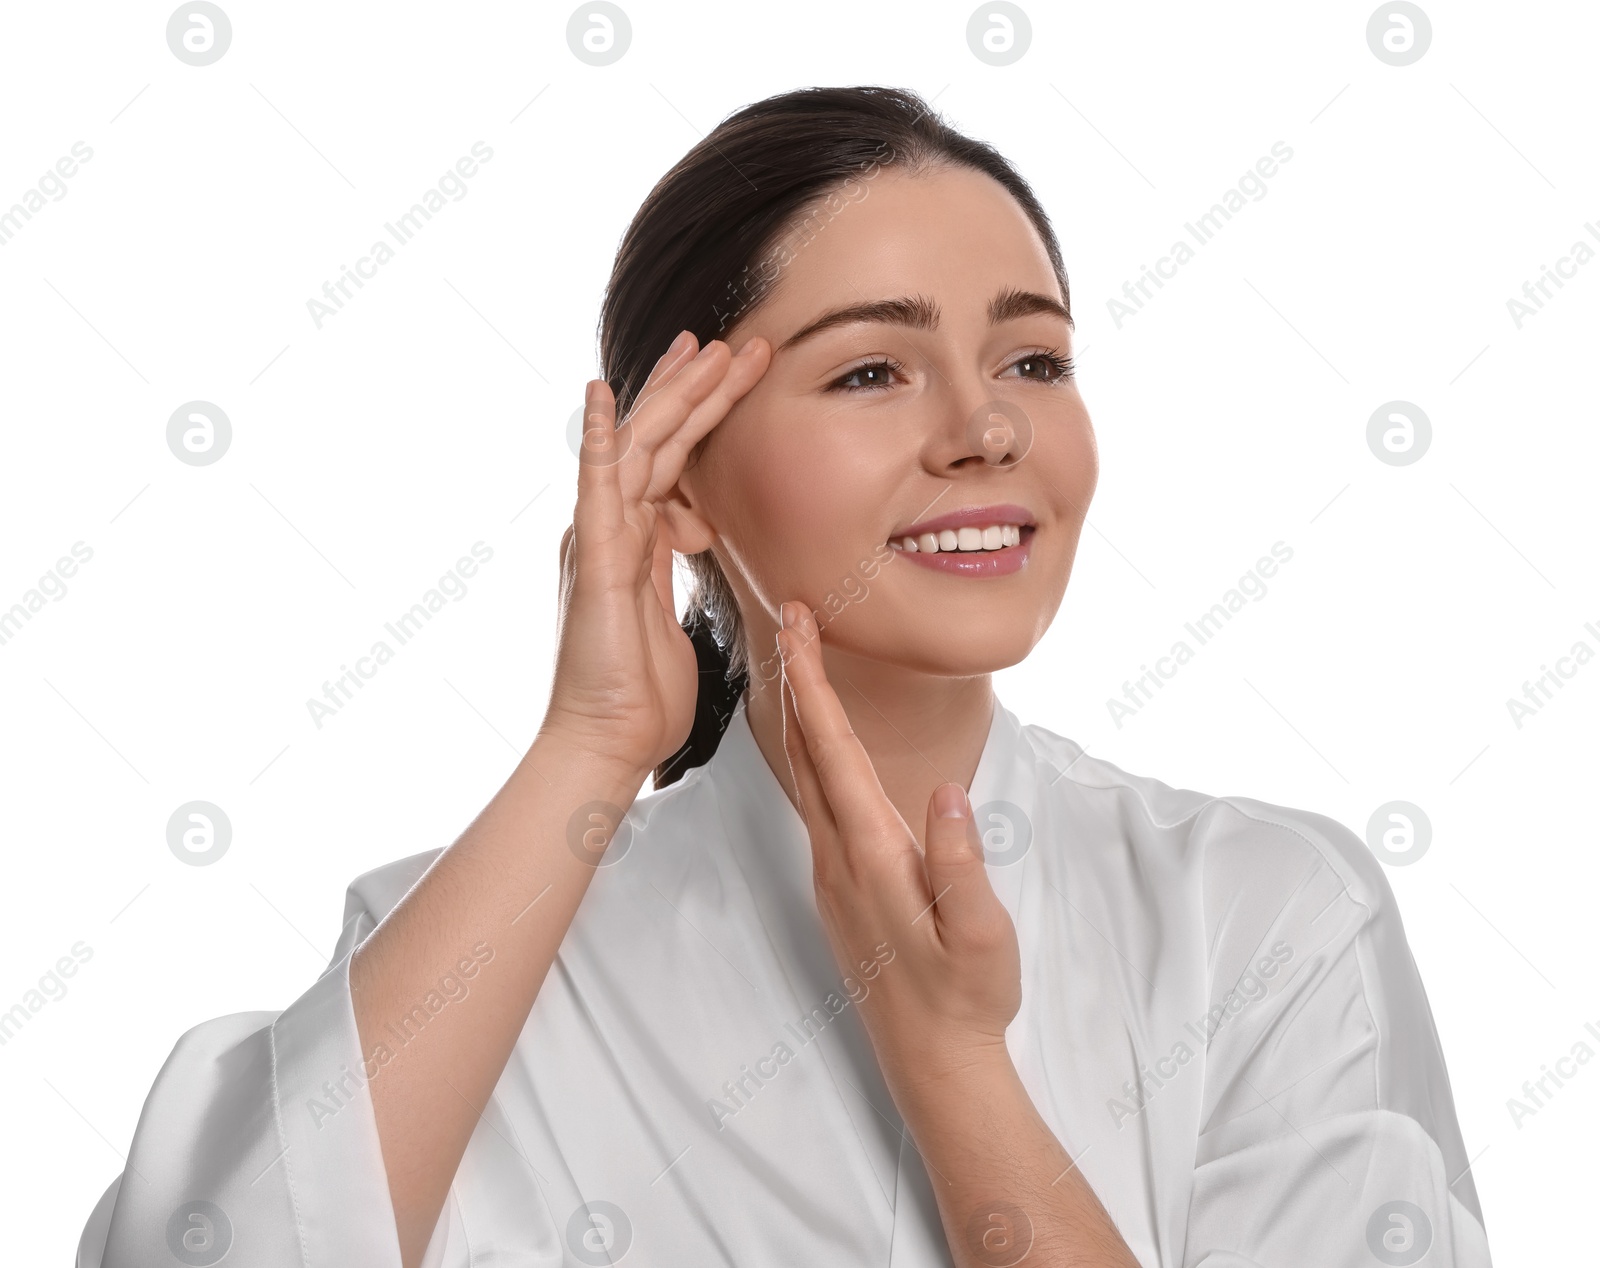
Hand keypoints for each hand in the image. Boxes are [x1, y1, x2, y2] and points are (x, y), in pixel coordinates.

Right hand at [540, 331, 769, 775]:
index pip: (671, 462)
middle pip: (658, 441)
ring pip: (639, 449)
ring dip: (674, 396)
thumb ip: (674, 571)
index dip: (698, 415)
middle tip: (733, 341)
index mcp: (633, 543)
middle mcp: (611, 531)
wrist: (608, 742)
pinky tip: (602, 393)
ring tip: (709, 348)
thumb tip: (690, 538)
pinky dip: (599, 437)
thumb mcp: (671, 617)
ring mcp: (599, 540)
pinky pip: (596, 487)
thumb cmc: (639, 698)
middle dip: (696, 389)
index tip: (727, 374)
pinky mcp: (594, 560)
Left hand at [774, 600, 1021, 1089]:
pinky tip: (818, 742)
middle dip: (794, 678)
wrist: (933, 1060)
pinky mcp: (840, 884)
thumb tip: (946, 791)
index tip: (798, 626)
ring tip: (797, 661)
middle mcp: (839, 855)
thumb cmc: (966, 997)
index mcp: (873, 854)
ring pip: (803, 775)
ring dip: (797, 713)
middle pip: (804, 750)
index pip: (833, 750)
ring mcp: (833, 871)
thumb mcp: (981, 936)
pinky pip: (814, 801)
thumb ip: (961, 866)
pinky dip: (808, 753)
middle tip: (789, 616)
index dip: (812, 683)